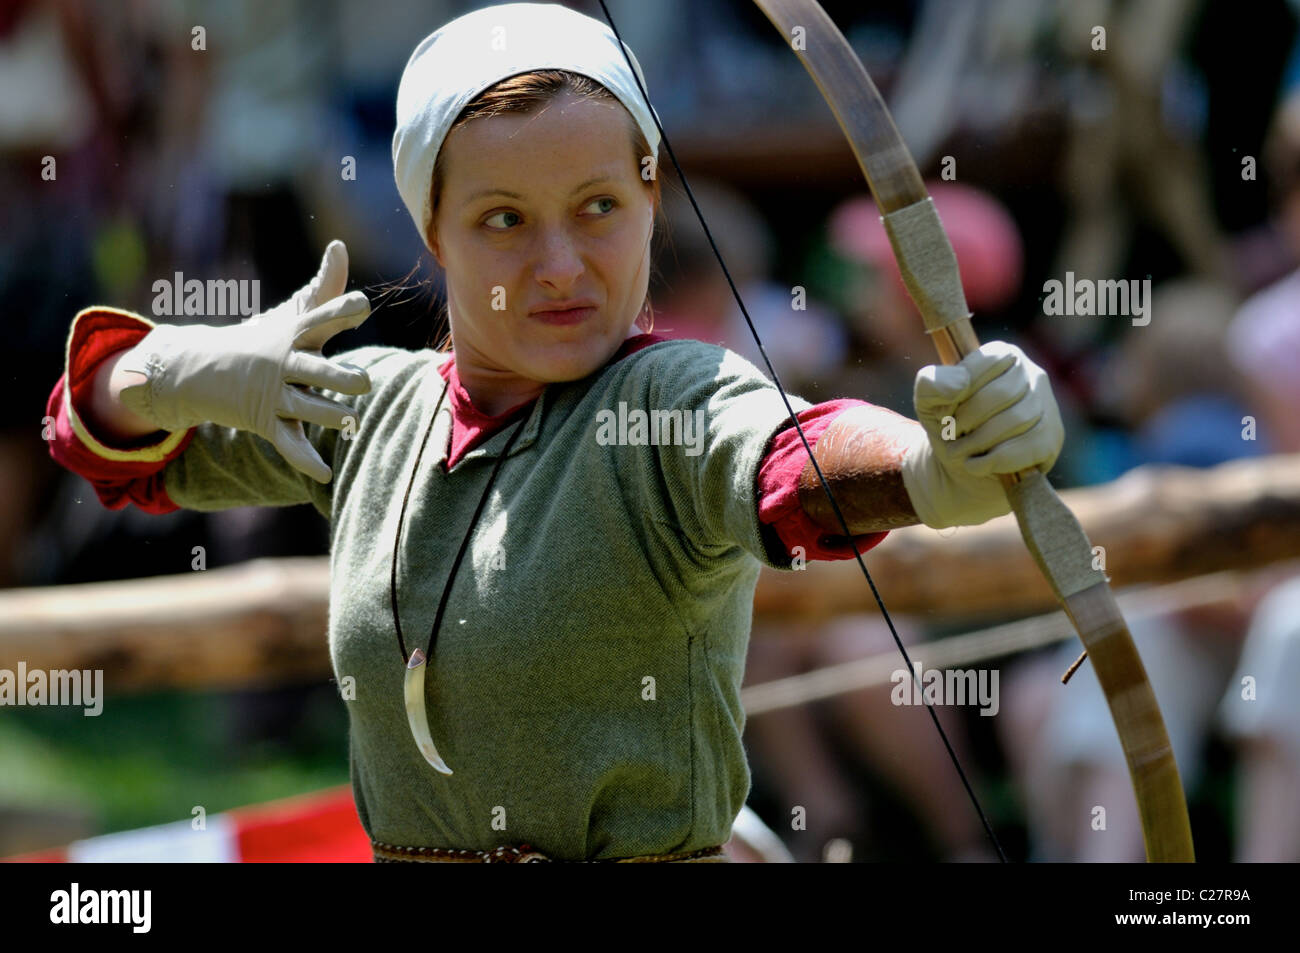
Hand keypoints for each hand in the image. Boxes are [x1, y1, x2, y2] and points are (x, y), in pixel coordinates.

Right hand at [117, 240, 372, 482]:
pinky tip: (325, 473)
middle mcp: (284, 363)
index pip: (320, 318)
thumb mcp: (294, 312)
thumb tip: (340, 245)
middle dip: (338, 377)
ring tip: (351, 420)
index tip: (361, 305)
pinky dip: (305, 459)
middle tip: (363, 381)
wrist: (202, 369)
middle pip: (316, 370)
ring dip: (329, 416)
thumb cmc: (266, 338)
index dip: (340, 311)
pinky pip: (288, 443)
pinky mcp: (266, 421)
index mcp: (295, 334)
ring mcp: (274, 394)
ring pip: (307, 408)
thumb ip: (326, 286)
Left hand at [900, 341, 1063, 527]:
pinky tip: (976, 465)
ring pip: (1019, 419)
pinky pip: (1031, 445)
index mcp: (1002, 355)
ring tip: (959, 452)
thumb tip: (960, 384)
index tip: (944, 410)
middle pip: (1003, 394)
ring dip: (979, 442)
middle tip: (951, 434)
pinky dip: (996, 459)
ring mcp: (1047, 406)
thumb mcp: (928, 402)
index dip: (960, 391)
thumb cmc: (949, 425)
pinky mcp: (1052, 437)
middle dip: (968, 420)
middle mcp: (1031, 374)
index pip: (987, 362)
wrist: (961, 466)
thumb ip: (931, 383)